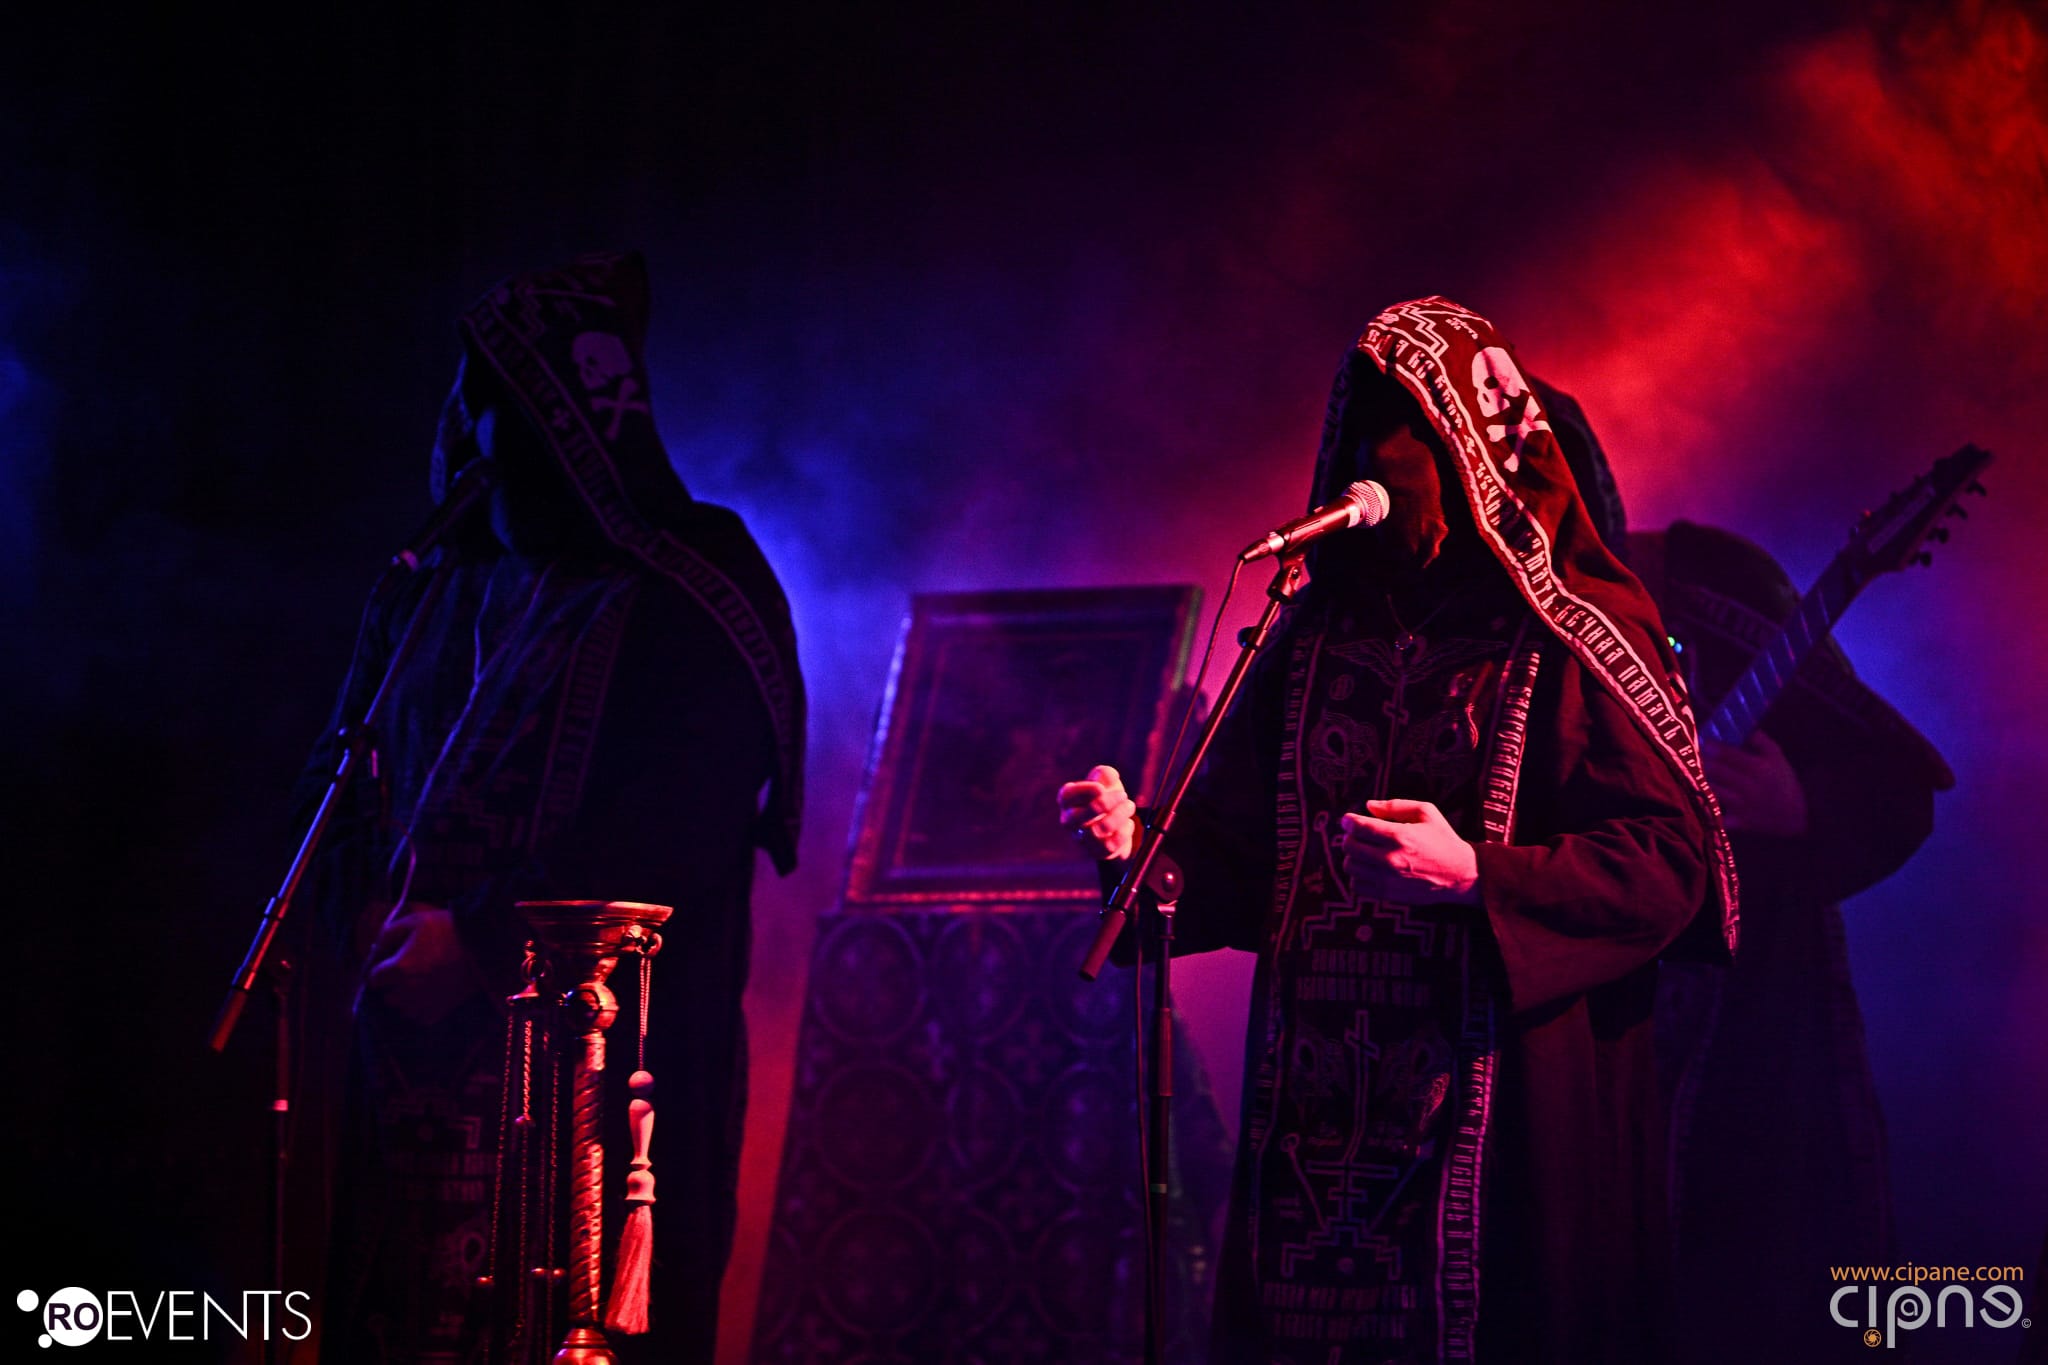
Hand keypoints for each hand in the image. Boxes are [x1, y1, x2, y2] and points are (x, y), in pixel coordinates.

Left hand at [364, 901, 484, 1025]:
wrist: (483, 945)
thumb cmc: (446, 929)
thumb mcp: (413, 921)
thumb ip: (387, 934)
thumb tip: (375, 950)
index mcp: (399, 968)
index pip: (373, 978)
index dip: (379, 968)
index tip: (389, 962)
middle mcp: (408, 991)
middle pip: (386, 995)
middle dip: (393, 984)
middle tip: (408, 969)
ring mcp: (424, 1004)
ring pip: (401, 1008)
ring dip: (405, 997)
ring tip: (419, 981)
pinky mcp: (439, 1012)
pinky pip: (418, 1017)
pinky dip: (420, 1008)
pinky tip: (429, 992)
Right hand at [1057, 764, 1137, 860]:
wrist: (1116, 824)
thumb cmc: (1106, 798)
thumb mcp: (1106, 782)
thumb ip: (1105, 775)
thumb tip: (1109, 776)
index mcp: (1067, 801)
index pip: (1067, 796)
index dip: (1085, 791)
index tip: (1101, 788)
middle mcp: (1069, 821)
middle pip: (1079, 816)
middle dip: (1105, 803)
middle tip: (1123, 795)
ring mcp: (1082, 839)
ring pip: (1100, 829)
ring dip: (1120, 815)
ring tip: (1130, 806)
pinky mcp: (1098, 852)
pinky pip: (1112, 844)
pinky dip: (1124, 831)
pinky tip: (1128, 823)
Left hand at [1339, 799, 1480, 904]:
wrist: (1460, 874)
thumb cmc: (1443, 840)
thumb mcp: (1426, 812)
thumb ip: (1395, 806)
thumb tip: (1368, 806)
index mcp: (1400, 836)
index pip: (1359, 827)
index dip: (1349, 821)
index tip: (1348, 820)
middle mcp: (1391, 859)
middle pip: (1350, 846)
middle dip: (1349, 837)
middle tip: (1357, 835)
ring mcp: (1388, 879)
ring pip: (1350, 866)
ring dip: (1352, 857)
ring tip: (1363, 852)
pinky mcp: (1388, 895)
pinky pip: (1357, 886)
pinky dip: (1357, 877)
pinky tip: (1368, 869)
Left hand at [1704, 731, 1807, 836]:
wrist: (1795, 816)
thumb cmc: (1784, 783)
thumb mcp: (1779, 758)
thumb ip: (1762, 742)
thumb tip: (1746, 728)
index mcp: (1758, 768)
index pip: (1729, 754)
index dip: (1713, 747)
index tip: (1705, 742)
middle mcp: (1748, 786)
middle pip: (1717, 771)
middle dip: (1705, 761)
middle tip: (1699, 756)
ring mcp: (1742, 805)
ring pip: (1713, 789)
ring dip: (1705, 780)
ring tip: (1703, 773)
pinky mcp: (1738, 821)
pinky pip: (1718, 815)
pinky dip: (1710, 809)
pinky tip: (1706, 800)